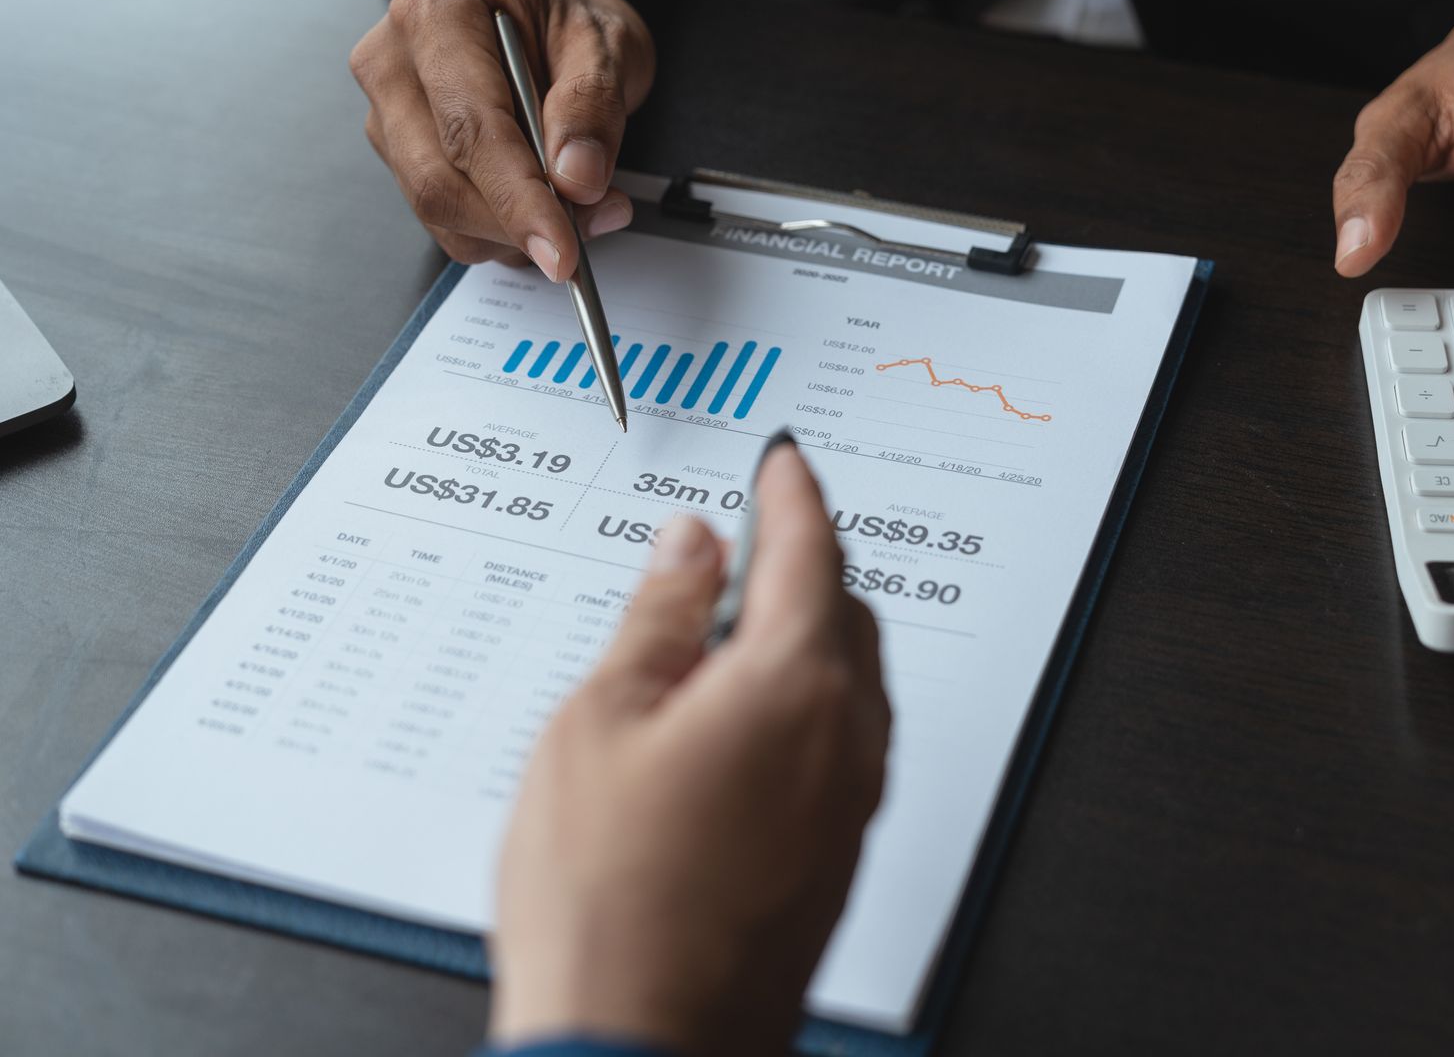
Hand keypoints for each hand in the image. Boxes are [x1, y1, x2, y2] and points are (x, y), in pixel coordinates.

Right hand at [350, 0, 654, 280]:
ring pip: (438, 211)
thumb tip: (576, 180)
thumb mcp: (607, 40)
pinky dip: (500, 231)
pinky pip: (444, 218)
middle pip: (439, 181)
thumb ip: (593, 104)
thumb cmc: (564, 13)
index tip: (562, 250)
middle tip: (594, 223)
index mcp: (438, 12)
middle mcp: (393, 60)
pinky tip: (542, 207)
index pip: (471, 128)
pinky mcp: (398, 151)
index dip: (518, 200)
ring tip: (581, 206)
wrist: (537, 4)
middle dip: (518, 223)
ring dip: (513, 233)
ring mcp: (386, 111)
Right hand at [488, 442, 889, 1055]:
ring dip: (804, 638)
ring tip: (727, 631)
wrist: (636, 1047)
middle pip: (845, 616)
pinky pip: (837, 746)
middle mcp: (845, 741)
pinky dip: (801, 705)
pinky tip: (736, 725)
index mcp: (796, 686)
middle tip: (749, 537)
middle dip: (803, 564)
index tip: (783, 460)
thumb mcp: (600, 722)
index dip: (789, 494)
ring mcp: (849, 807)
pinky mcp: (835, 860)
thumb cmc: (609, 900)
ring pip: (848, 684)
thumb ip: (655, 620)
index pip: (810, 553)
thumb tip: (688, 548)